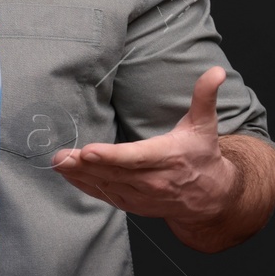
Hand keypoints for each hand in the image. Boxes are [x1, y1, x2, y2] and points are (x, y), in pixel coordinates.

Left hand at [52, 66, 239, 226]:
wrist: (211, 197)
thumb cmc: (202, 155)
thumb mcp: (205, 124)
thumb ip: (205, 96)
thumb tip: (216, 71)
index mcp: (168, 157)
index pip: (137, 157)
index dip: (112, 156)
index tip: (89, 151)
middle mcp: (154, 180)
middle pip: (114, 172)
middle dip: (84, 165)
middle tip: (60, 155)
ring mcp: (143, 195)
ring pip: (107, 185)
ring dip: (79, 175)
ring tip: (57, 162)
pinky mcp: (134, 204)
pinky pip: (106, 196)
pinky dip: (85, 187)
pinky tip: (67, 175)